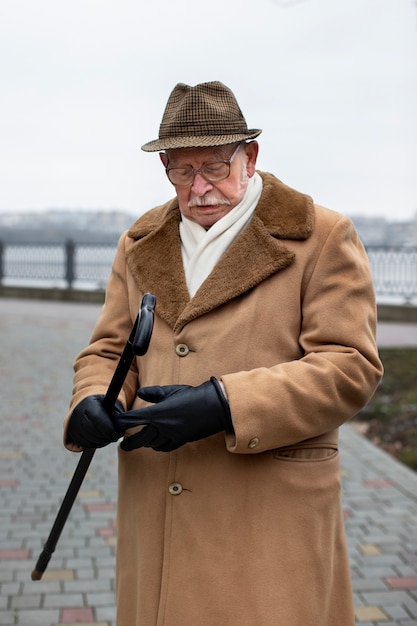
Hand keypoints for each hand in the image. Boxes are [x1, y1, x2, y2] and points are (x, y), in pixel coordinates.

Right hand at [67, 394, 124, 448]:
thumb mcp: (113, 405)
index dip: (109, 430)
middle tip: (113, 437)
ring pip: (85, 440)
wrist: (87, 401)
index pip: (98, 419)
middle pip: (91, 431)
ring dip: (99, 442)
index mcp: (89, 403)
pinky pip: (80, 444)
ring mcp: (71, 422)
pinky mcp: (69, 430)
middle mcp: (78, 412)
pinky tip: (98, 440)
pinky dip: (91, 445)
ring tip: (107, 438)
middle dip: (105, 438)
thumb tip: (120, 430)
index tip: (116, 435)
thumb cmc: (104, 404)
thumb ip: (117, 416)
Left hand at [117, 377, 232, 451]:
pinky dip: (158, 446)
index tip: (115, 424)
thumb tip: (141, 393)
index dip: (121, 423)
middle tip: (123, 445)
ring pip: (152, 444)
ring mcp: (171, 436)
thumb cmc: (192, 396)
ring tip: (139, 442)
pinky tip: (156, 444)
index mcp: (156, 413)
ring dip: (144, 443)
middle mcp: (161, 427)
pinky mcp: (180, 441)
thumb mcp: (170, 391)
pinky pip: (164, 448)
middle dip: (129, 442)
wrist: (212, 407)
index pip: (132, 420)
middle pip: (139, 438)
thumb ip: (153, 394)